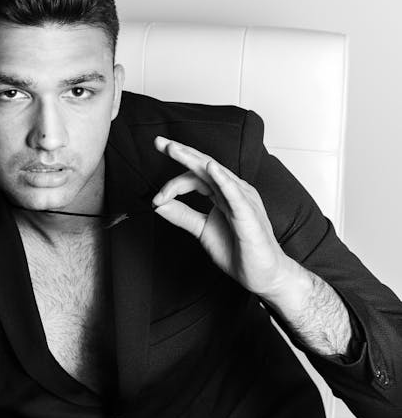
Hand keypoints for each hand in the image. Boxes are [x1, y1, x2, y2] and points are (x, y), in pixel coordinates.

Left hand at [152, 136, 295, 297]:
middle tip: (160, 142)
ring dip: (194, 160)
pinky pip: (235, 194)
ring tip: (174, 149)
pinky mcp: (248, 214)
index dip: (172, 186)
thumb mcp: (202, 230)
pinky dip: (222, 179)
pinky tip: (210, 168)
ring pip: (216, 173)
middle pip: (204, 165)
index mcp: (222, 193)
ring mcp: (242, 199)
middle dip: (181, 152)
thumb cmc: (238, 251)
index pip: (194, 177)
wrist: (262, 275)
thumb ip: (182, 215)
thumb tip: (158, 204)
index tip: (155, 200)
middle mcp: (233, 191)